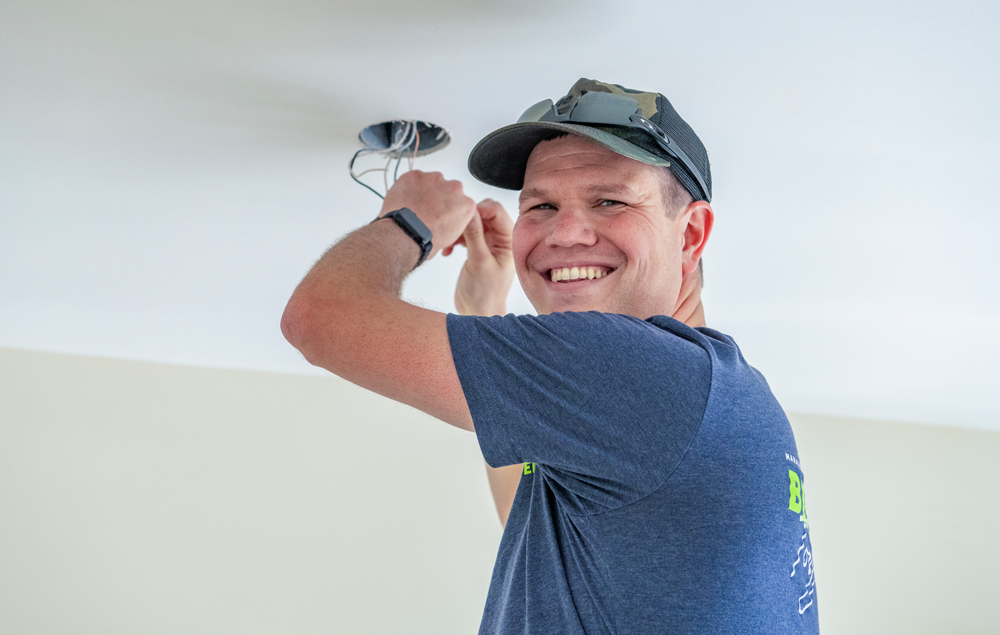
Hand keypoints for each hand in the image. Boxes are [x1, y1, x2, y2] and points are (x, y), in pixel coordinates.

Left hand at [380, 170, 475, 259]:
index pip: (461, 200)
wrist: (406, 233)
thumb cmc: (426, 238)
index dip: (449, 207)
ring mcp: (434, 179)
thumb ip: (454, 219)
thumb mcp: (451, 235)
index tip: (442, 212)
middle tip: (427, 210)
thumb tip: (447, 218)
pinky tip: (406, 199)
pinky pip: (414, 178)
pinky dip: (409, 186)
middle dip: (438, 196)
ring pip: (431, 181)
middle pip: (448, 188)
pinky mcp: (417, 175)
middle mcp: (453, 188)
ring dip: (424, 190)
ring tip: (414, 206)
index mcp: (465, 204)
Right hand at [447, 199, 514, 315]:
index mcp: (507, 241)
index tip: (462, 214)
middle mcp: (500, 240)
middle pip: (483, 214)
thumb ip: (475, 235)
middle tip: (453, 229)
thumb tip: (470, 212)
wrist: (477, 312)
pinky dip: (455, 239)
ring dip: (458, 230)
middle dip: (466, 219)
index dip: (479, 209)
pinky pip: (465, 234)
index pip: (496, 211)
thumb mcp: (479, 262)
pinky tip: (448, 251)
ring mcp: (488, 244)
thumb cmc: (484, 294)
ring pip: (472, 223)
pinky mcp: (476, 249)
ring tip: (448, 244)